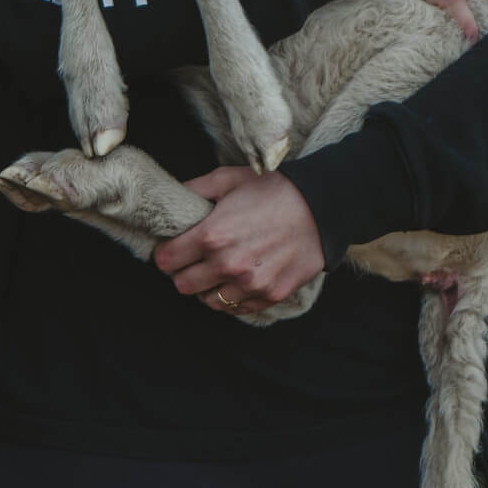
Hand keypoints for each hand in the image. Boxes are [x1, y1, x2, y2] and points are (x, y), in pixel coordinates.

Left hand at [153, 165, 324, 315]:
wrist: (321, 207)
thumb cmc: (273, 189)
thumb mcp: (228, 179)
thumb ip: (194, 189)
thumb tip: (171, 198)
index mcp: (212, 235)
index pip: (166, 260)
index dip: (166, 252)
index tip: (173, 248)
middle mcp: (228, 265)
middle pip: (183, 286)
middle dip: (184, 272)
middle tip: (194, 259)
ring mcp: (250, 284)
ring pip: (208, 302)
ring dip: (207, 288)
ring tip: (217, 270)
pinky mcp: (270, 296)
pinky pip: (236, 308)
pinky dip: (232, 297)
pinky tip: (238, 279)